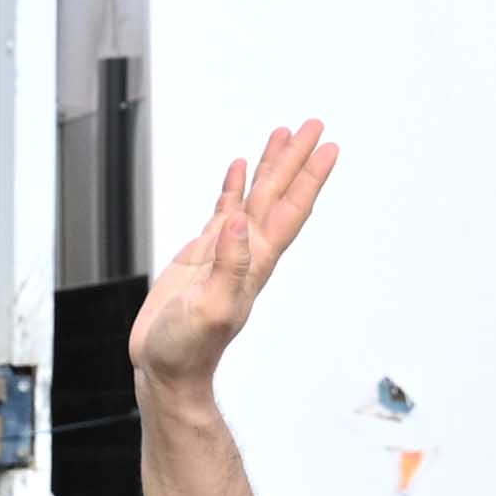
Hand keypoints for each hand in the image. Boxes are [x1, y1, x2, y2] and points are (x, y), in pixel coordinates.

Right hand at [127, 123, 338, 400]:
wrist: (167, 369)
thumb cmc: (188, 350)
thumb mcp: (211, 308)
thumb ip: (227, 266)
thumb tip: (238, 222)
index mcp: (255, 261)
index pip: (290, 210)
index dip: (309, 178)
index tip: (327, 147)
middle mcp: (247, 251)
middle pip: (278, 194)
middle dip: (296, 160)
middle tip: (313, 126)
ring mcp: (226, 251)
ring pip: (255, 197)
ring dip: (270, 167)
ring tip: (282, 136)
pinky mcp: (202, 255)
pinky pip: (224, 210)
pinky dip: (234, 186)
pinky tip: (239, 169)